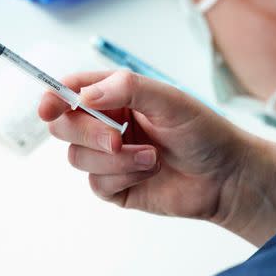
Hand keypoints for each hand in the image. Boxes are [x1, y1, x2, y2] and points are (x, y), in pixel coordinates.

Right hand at [38, 70, 249, 220]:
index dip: (54, 97)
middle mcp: (107, 124)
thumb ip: (127, 88)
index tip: (49, 106)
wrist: (226, 176)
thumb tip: (84, 94)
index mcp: (116, 97)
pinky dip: (123, 177)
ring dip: (115, 159)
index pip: (72, 91)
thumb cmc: (203, 132)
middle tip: (116, 138)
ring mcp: (109, 157)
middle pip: (64, 126)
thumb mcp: (169, 99)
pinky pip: (96, 183)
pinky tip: (150, 172)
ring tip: (152, 157)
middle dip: (86, 132)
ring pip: (77, 158)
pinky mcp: (115, 187)